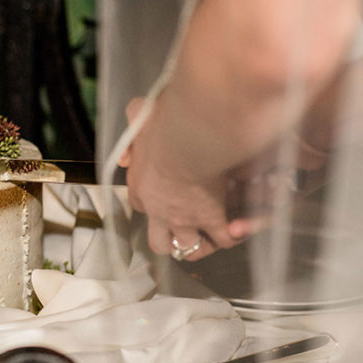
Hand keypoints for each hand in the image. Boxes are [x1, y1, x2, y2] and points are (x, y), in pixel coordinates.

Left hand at [121, 97, 242, 260]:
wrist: (192, 132)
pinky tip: (235, 226)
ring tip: (210, 235)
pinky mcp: (212, 218)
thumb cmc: (166, 121)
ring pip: (187, 247)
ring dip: (199, 244)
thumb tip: (127, 150)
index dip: (151, 204)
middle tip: (184, 230)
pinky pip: (222, 239)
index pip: (138, 206)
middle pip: (158, 242)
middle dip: (170, 240)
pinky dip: (230, 236)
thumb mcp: (141, 116)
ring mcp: (185, 218)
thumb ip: (132, 126)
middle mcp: (158, 211)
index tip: (163, 195)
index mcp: (139, 188)